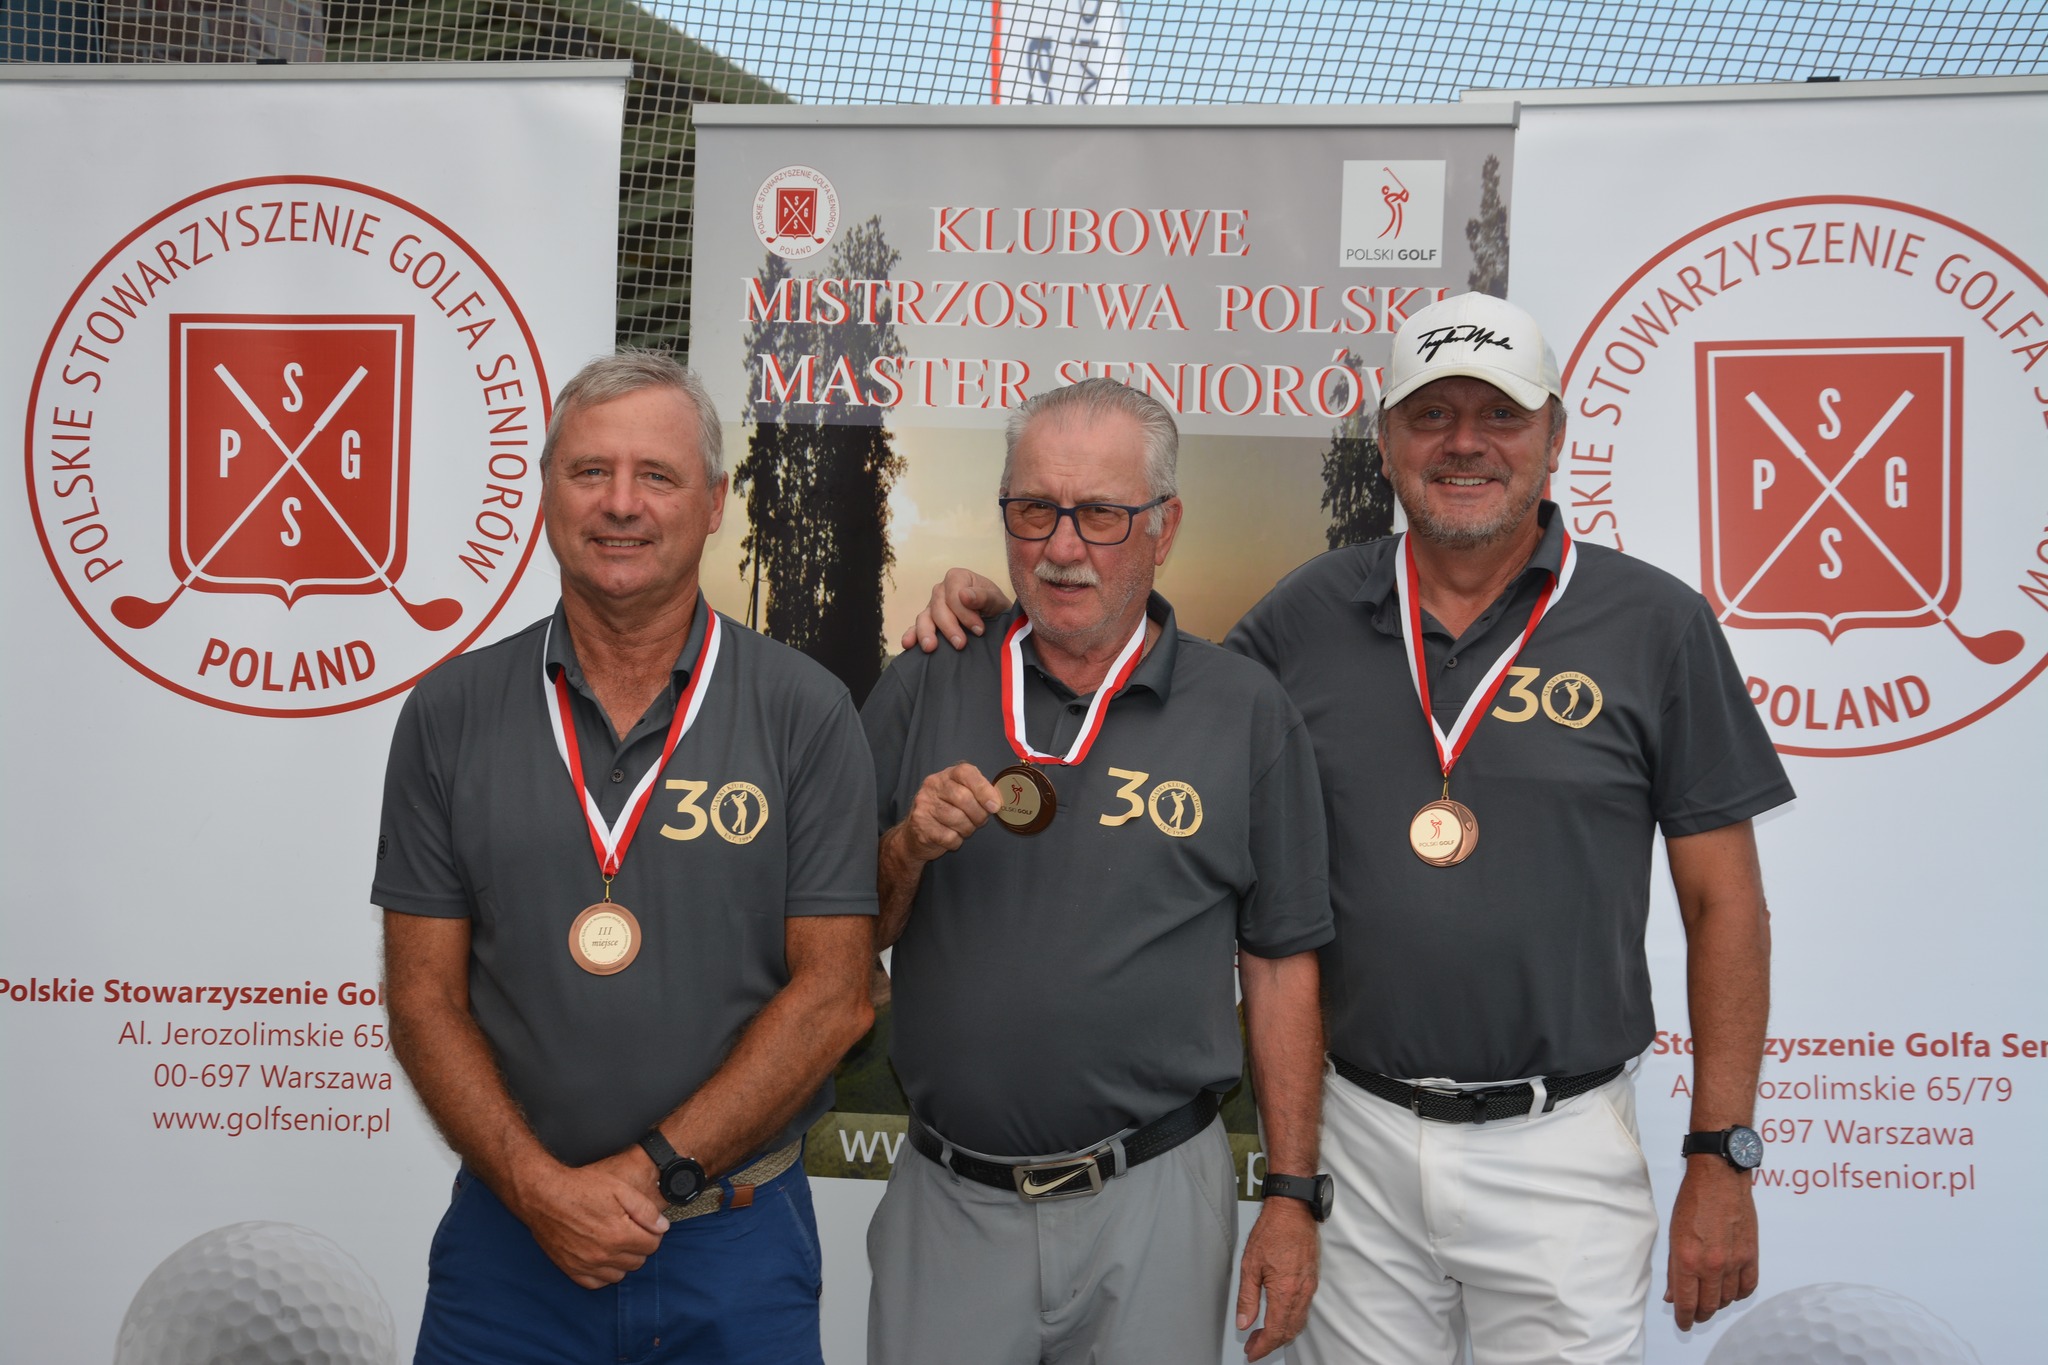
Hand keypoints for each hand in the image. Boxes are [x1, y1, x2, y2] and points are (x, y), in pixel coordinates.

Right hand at [507, 1153, 668, 1288]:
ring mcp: (586, 1265)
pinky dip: (602, 1273)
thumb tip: (662, 1227)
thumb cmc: (581, 1188)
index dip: (652, 1232)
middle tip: (629, 1230)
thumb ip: (645, 1210)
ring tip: (614, 1241)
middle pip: (638, 1261)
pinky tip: (601, 1256)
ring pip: (619, 1274)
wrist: (543, 1195)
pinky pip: (596, 1283)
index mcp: (619, 1235)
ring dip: (622, 1261)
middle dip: (639, 1246)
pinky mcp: (570, 1270)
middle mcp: (603, 1255)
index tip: (644, 1224)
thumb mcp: (619, 1188)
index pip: (652, 1245)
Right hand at [894, 763, 1002, 863]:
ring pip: (958, 820)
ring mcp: (923, 805)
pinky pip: (949, 837)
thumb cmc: (946, 813)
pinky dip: (956, 841)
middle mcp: (932, 786)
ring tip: (964, 829)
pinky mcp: (920, 825)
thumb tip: (997, 802)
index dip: (984, 789)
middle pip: (964, 798)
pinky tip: (951, 837)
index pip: (966, 773)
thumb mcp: (961, 796)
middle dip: (978, 815)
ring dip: (967, 829)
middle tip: (979, 821)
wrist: (915, 835)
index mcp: (946, 775)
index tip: (994, 806)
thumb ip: (978, 794)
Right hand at [901, 569, 1009, 651]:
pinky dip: (911, 635)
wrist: (995, 619)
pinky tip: (908, 644)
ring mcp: (932, 606)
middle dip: (949, 627)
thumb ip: (982, 596)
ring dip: (926, 632)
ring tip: (930, 647)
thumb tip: (964, 595)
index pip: (954, 595)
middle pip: (938, 608)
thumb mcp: (996, 599)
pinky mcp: (928, 622)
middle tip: (961, 644)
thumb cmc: (995, 606)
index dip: (964, 613)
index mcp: (957, 578)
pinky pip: (916, 628)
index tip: (979, 630)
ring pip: (924, 618)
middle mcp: (941, 590)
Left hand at [1236, 1198, 1318, 1359]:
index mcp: (1285, 1291)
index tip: (1252, 1353)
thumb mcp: (1250, 1265)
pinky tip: (1279, 1318)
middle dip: (1270, 1344)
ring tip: (1262, 1335)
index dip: (1262, 1347)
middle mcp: (1301, 1292)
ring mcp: (1309, 1287)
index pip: (1275, 1331)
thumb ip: (1247, 1298)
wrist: (1292, 1210)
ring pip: (1298, 1322)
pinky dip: (1291, 1321)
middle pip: (1289, 1331)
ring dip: (1281, 1334)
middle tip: (1254, 1346)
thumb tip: (1244, 1322)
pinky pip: (1304, 1310)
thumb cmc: (1272, 1231)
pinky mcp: (1312, 1280)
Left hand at [1664, 1158, 1758, 1328]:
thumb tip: (1673, 1296)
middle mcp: (1712, 1265)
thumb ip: (1675, 1269)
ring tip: (1710, 1299)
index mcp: (1688, 1259)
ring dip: (1718, 1304)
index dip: (1684, 1318)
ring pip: (1728, 1299)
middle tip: (1695, 1314)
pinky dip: (1739, 1294)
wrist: (1720, 1178)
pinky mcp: (1751, 1255)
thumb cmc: (1692, 1201)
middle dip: (1700, 1314)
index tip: (1683, 1323)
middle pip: (1709, 1306)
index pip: (1686, 1302)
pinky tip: (1731, 1291)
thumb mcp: (1673, 1234)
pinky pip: (1748, 1287)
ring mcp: (1734, 1261)